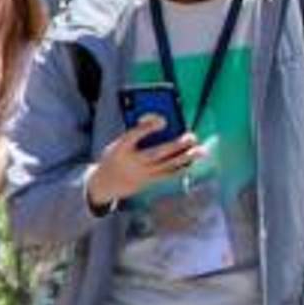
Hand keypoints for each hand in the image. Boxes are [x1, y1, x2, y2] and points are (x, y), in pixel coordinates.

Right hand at [87, 119, 205, 206]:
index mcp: (119, 149)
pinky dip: (181, 168)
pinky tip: (192, 162)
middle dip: (176, 145)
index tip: (163, 119)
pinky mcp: (148, 182)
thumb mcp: (119, 143)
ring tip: (200, 150)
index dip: (147, 127)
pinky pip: (168, 175)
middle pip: (157, 153)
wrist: (103, 185)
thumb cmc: (115, 158)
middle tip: (191, 136)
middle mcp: (131, 163)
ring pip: (167, 166)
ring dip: (185, 158)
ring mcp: (141, 174)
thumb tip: (164, 123)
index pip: (133, 136)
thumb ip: (138, 133)